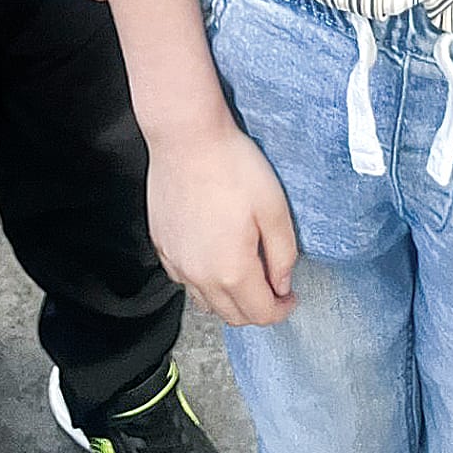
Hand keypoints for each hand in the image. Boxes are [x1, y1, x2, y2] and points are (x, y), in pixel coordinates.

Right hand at [147, 116, 298, 327]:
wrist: (186, 137)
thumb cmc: (230, 165)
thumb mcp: (275, 208)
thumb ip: (283, 254)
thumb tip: (282, 283)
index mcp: (232, 270)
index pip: (261, 314)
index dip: (281, 309)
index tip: (290, 297)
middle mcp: (199, 275)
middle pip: (232, 316)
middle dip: (257, 309)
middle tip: (273, 287)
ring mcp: (176, 262)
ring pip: (206, 303)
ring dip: (229, 299)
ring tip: (245, 273)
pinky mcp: (162, 245)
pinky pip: (185, 280)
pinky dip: (203, 281)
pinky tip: (215, 257)